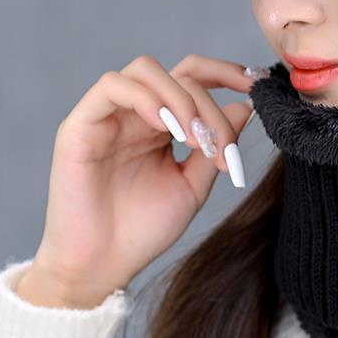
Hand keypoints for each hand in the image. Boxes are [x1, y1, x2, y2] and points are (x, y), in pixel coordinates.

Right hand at [19, 54, 267, 306]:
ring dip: (179, 98)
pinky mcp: (80, 125)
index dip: (226, 72)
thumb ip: (217, 143)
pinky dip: (144, 98)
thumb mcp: (193, 184)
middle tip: (219, 144)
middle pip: (181, 74)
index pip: (195, 76)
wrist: (102, 268)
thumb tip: (246, 105)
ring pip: (146, 69)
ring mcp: (108, 115)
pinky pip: (112, 86)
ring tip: (192, 139)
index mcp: (163, 122)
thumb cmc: (144, 229)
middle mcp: (137, 112)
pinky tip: (161, 127)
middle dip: (210, 104)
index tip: (257, 82)